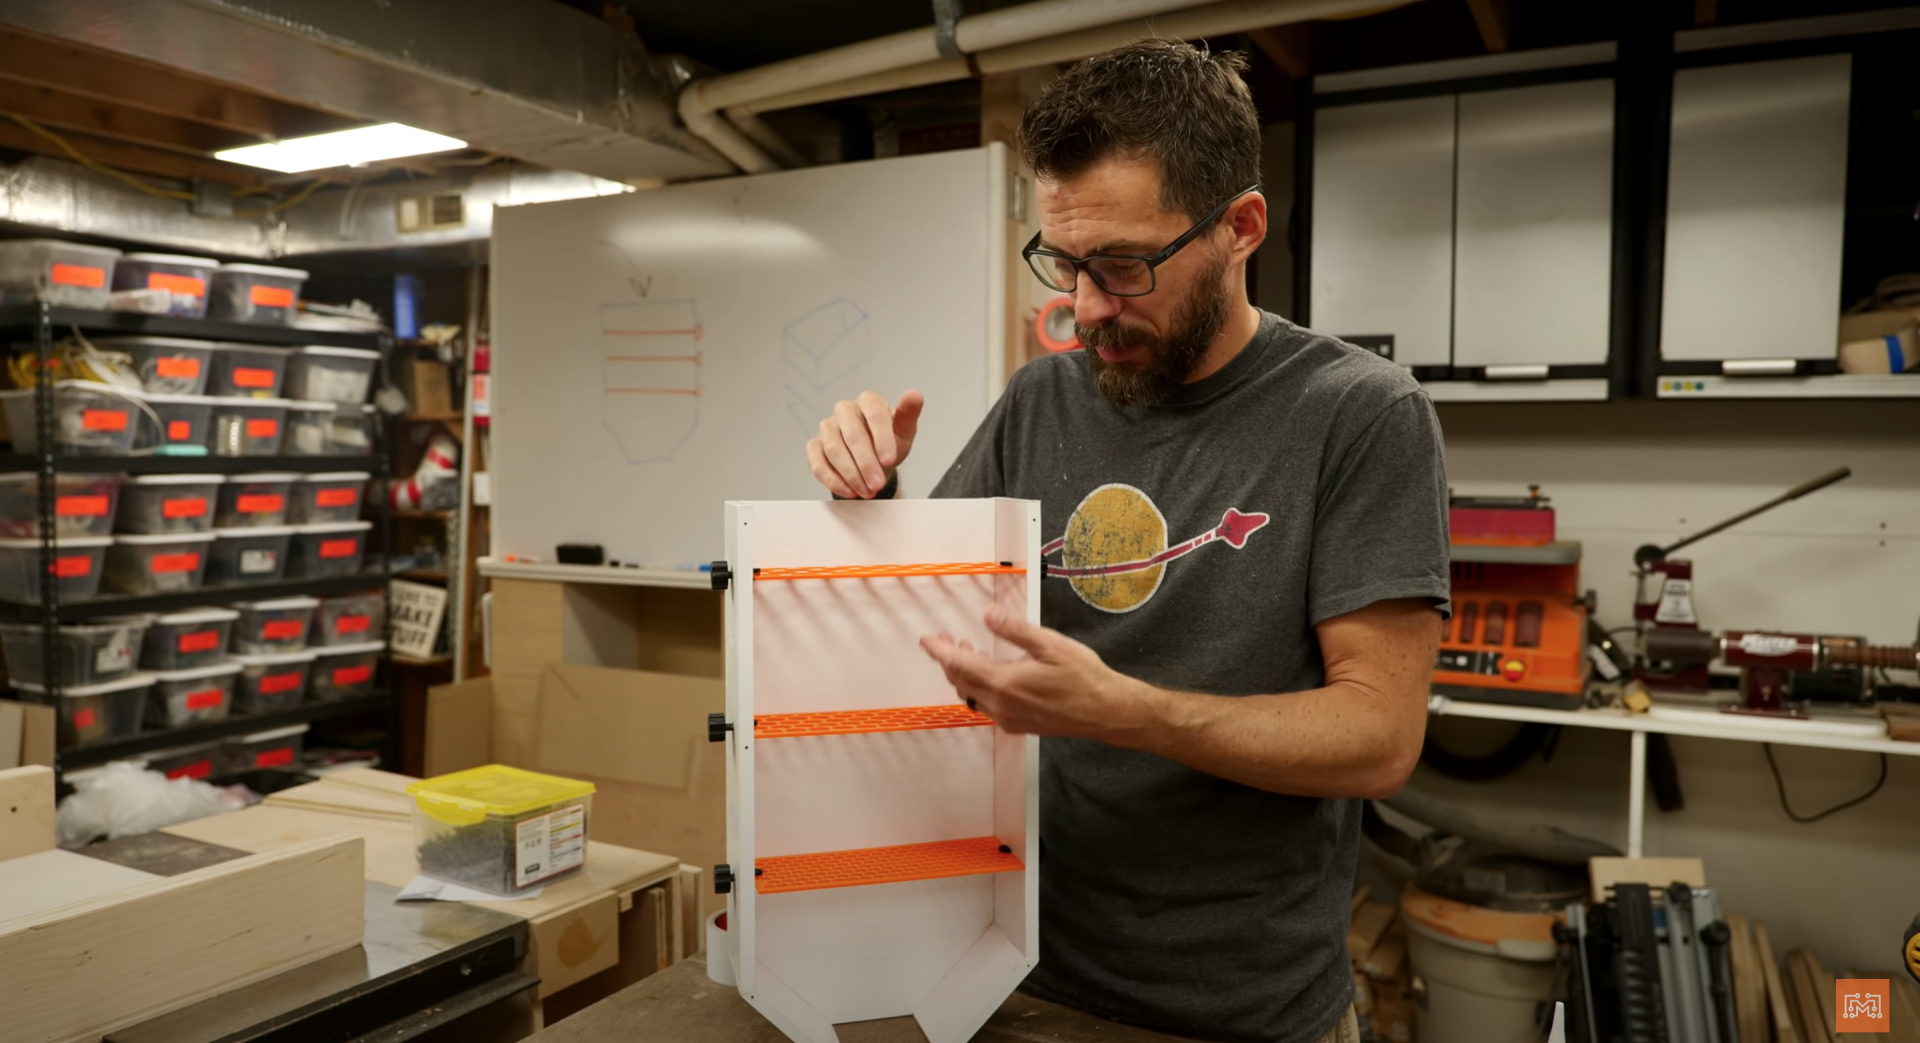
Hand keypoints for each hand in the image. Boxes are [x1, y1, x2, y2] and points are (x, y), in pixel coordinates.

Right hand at [806, 390, 922, 498]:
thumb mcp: (904, 431)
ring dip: (850, 474)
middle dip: (865, 463)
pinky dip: (833, 480)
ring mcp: (828, 427)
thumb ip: (909, 414)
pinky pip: (818, 462)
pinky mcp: (815, 445)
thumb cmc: (889, 443)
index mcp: (869, 401)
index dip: (882, 439)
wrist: (875, 460)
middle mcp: (845, 410)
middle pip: (852, 435)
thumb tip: (914, 395)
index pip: (874, 415)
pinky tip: (849, 491)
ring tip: (866, 491)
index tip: (889, 460)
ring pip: (834, 449)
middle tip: (877, 484)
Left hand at [919, 605, 1152, 740]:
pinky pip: (986, 706)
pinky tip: (990, 673)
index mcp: (1005, 682)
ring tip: (969, 651)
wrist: (1104, 711)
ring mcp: (1008, 718)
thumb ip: (1015, 630)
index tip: (927, 639)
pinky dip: (979, 687)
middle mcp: (1001, 705)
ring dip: (964, 674)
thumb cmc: (1082, 676)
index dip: (940, 651)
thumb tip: (988, 614)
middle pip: (960, 682)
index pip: (959, 665)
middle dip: (949, 660)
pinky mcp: (1017, 725)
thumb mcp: (1050, 644)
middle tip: (949, 639)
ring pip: (972, 695)